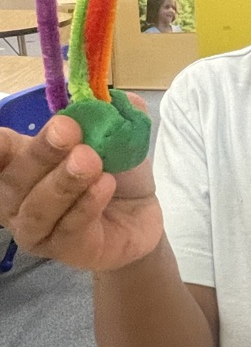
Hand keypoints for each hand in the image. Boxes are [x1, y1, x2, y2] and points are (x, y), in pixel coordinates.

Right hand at [0, 94, 162, 270]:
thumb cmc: (114, 169)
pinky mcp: (65, 250)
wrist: (142, 214)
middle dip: (41, 152)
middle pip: (14, 178)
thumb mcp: (115, 134)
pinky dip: (86, 205)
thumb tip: (111, 95)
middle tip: (68, 131)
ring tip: (91, 161)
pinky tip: (105, 185)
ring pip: (37, 208)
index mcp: (21, 162)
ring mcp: (36, 229)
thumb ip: (108, 112)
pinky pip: (68, 228)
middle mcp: (17, 198)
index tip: (3, 137)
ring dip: (63, 181)